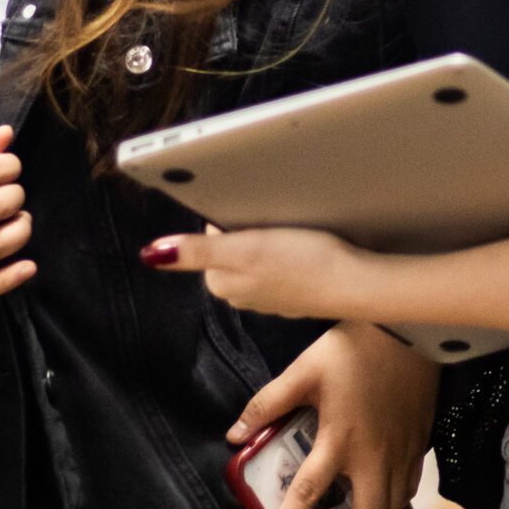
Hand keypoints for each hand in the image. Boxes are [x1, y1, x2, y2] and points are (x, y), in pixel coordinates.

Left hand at [140, 226, 362, 320]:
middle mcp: (243, 294)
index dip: (229, 217)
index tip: (249, 213)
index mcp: (223, 284)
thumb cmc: (304, 264)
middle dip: (248, 229)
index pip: (211, 238)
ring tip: (292, 231)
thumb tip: (151, 254)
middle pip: (233, 247)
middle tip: (272, 219)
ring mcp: (271, 296)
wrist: (356, 284)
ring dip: (270, 241)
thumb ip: (197, 251)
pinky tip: (307, 248)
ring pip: (259, 257)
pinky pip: (283, 267)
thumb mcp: (244, 249)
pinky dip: (292, 255)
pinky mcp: (296, 292)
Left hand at [227, 321, 437, 508]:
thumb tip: (235, 435)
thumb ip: (267, 404)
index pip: (308, 495)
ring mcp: (400, 457)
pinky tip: (378, 498)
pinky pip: (408, 493)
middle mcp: (372, 459)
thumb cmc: (354, 349)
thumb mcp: (303, 370)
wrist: (410, 331)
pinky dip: (391, 506)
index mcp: (339, 441)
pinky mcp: (418, 448)